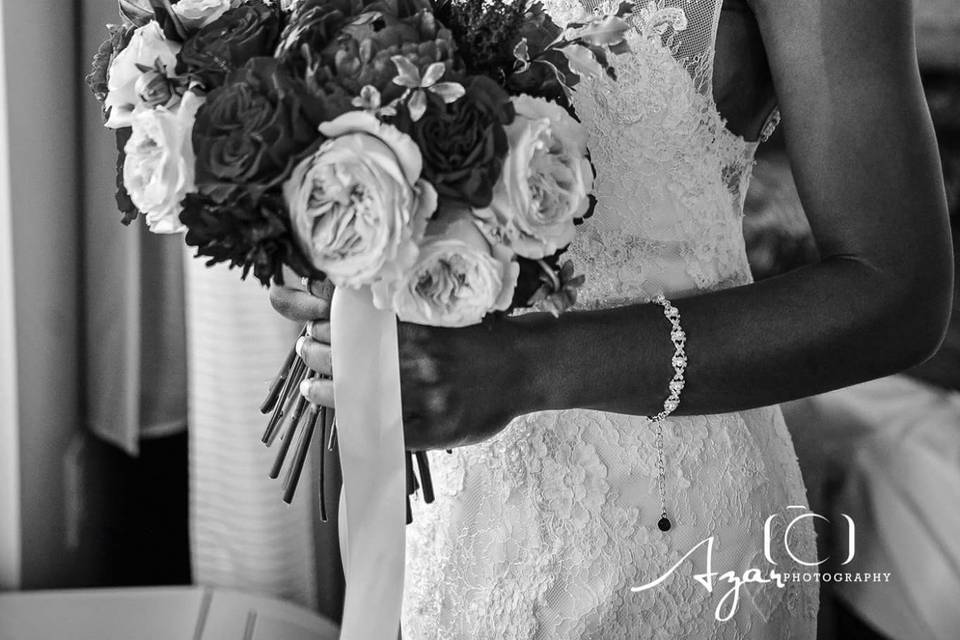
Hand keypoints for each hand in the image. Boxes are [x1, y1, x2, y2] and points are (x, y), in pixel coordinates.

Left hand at [269, 279, 533, 449]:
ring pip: (360, 396)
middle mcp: (420, 356)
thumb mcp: (437, 309)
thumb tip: (339, 297)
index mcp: (417, 323)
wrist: (524, 364)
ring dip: (325, 390)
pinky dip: (359, 425)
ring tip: (311, 387)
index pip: (352, 316)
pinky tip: (345, 417)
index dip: (316, 313)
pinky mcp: (438, 427)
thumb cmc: (478, 335)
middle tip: (306, 347)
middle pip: (348, 355)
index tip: (301, 315)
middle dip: (316, 350)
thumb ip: (394, 307)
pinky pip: (387, 431)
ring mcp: (428, 394)